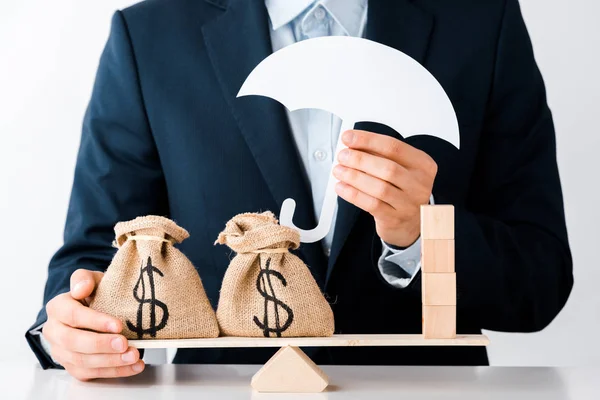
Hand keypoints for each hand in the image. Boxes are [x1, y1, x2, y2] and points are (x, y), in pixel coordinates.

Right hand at [42, 269, 144, 380]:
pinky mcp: (73, 366)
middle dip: (101, 345)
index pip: (73, 315)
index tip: (118, 325)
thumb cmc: (94, 294)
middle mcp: (54, 331)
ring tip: (133, 356)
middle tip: (125, 344)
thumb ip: (84, 278)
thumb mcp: (92, 279)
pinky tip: (133, 366)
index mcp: (57, 308)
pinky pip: (92, 373)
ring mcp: (62, 352)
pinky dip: (115, 371)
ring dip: (110, 361)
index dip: (95, 321)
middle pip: (74, 342)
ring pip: (82, 362)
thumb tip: (80, 288)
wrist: (93, 308)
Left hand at [333, 130, 436, 246]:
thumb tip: (353, 144)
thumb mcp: (399, 169)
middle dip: (360, 159)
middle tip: (343, 156)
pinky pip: (371, 204)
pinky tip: (342, 187)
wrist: (410, 223)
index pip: (394, 147)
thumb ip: (379, 155)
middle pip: (387, 168)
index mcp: (422, 165)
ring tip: (339, 170)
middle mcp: (419, 184)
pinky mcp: (395, 218)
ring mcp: (409, 204)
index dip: (368, 140)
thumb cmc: (401, 191)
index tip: (349, 137)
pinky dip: (353, 194)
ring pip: (379, 187)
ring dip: (354, 176)